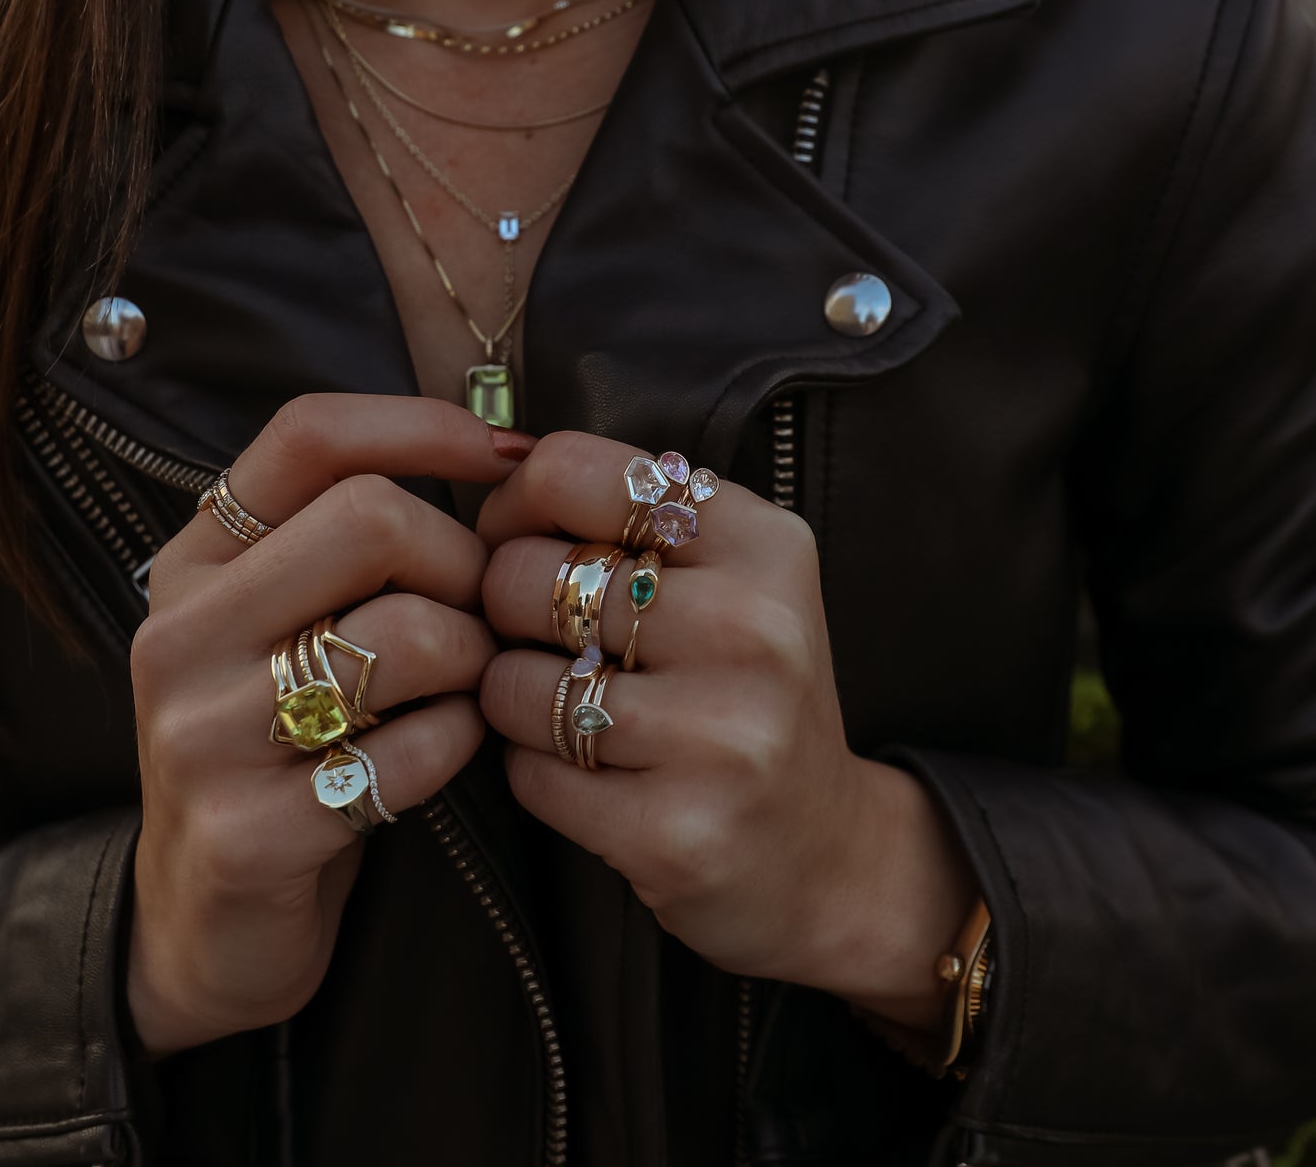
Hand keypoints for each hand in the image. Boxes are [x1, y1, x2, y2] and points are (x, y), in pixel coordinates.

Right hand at [127, 395, 532, 1056]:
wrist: (204, 923)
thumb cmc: (282, 749)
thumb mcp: (279, 628)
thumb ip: (346, 543)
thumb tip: (501, 453)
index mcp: (193, 564)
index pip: (307, 436)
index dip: (422, 425)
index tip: (508, 455)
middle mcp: (181, 634)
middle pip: (374, 518)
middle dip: (464, 564)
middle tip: (478, 618)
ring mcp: (202, 735)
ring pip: (410, 635)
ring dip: (475, 662)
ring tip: (462, 691)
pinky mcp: (246, 833)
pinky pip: (415, 752)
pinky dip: (458, 747)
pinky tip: (437, 758)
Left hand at [475, 432, 976, 1029]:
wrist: (826, 853)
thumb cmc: (743, 693)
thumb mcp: (729, 576)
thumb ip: (630, 514)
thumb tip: (489, 462)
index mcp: (763, 543)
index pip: (575, 472)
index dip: (516, 506)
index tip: (524, 543)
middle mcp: (753, 629)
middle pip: (522, 577)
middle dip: (504, 613)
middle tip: (547, 644)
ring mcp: (720, 736)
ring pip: (511, 683)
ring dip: (515, 702)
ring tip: (574, 714)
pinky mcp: (677, 831)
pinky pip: (528, 775)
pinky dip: (535, 775)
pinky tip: (593, 778)